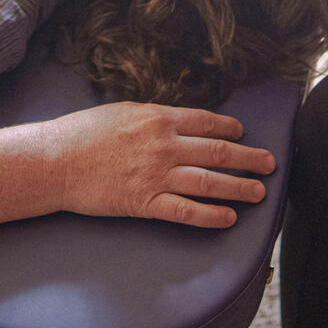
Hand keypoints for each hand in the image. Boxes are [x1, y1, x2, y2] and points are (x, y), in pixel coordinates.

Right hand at [46, 102, 275, 228]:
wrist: (56, 160)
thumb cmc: (83, 133)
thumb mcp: (123, 111)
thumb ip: (153, 117)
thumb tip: (175, 120)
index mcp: (159, 117)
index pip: (206, 122)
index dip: (229, 129)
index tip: (243, 134)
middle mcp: (164, 144)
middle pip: (217, 151)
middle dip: (248, 158)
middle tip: (270, 162)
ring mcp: (156, 174)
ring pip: (209, 181)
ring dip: (239, 186)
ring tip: (259, 191)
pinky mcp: (145, 202)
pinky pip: (186, 211)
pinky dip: (211, 215)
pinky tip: (228, 217)